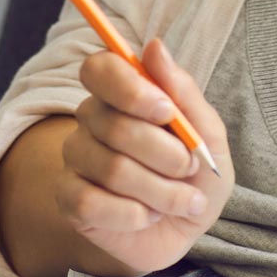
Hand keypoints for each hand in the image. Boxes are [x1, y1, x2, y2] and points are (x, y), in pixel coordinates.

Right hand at [58, 36, 234, 276]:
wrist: (184, 230)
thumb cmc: (195, 175)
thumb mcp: (207, 134)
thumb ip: (182, 91)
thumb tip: (155, 46)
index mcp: (121, 93)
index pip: (100, 69)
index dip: (130, 89)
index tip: (167, 112)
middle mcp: (90, 119)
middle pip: (114, 126)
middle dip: (167, 154)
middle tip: (191, 169)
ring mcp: (76, 158)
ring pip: (111, 168)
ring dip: (161, 192)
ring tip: (181, 201)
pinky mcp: (69, 198)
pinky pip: (92, 203)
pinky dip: (134, 215)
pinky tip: (149, 216)